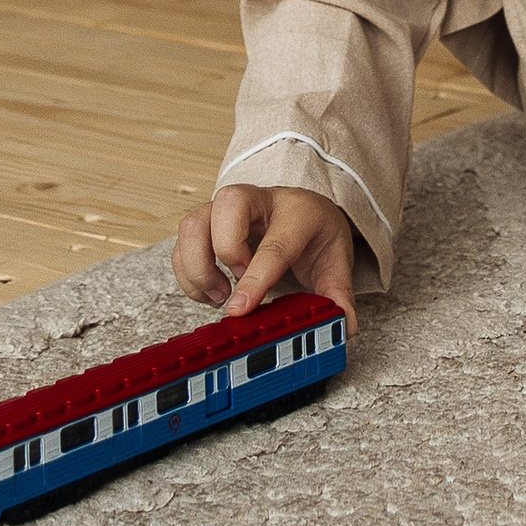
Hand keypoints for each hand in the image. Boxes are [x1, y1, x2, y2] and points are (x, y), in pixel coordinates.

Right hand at [174, 182, 357, 327]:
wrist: (305, 208)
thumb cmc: (316, 233)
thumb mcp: (336, 260)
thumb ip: (339, 293)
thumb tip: (344, 325)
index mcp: (298, 212)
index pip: (275, 243)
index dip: (256, 279)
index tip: (239, 310)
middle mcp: (260, 201)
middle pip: (229, 204)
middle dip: (225, 250)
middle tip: (236, 286)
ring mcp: (227, 208)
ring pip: (195, 221)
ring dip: (197, 265)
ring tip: (219, 295)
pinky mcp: (207, 221)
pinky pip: (182, 242)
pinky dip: (186, 273)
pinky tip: (210, 293)